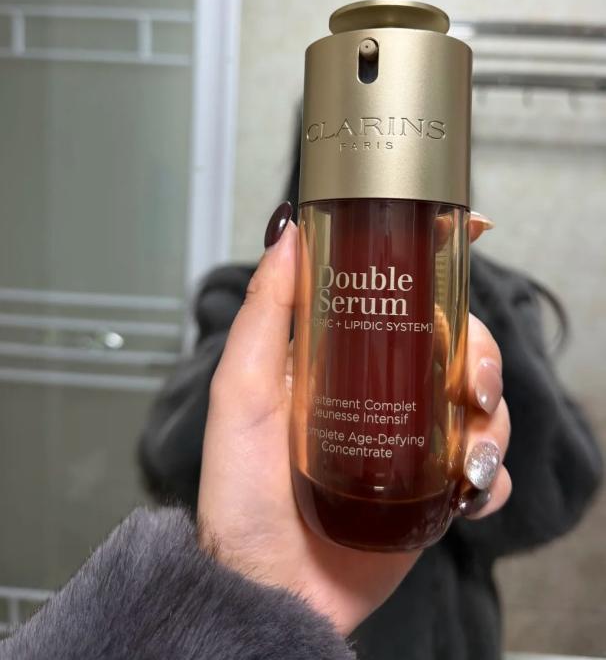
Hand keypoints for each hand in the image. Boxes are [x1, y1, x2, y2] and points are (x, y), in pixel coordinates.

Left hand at [198, 207, 510, 635]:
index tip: (469, 242)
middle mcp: (381, 389)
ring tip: (471, 449)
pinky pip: (483, 471)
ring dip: (494, 418)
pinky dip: (489, 476)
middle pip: (457, 345)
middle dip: (481, 354)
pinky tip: (468, 489)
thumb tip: (288, 233)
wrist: (266, 585)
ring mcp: (409, 439)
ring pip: (481, 403)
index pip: (400, 296)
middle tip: (472, 384)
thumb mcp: (242, 391)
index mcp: (341, 356)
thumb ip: (263, 313)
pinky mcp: (429, 490)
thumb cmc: (241, 491)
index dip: (440, 268)